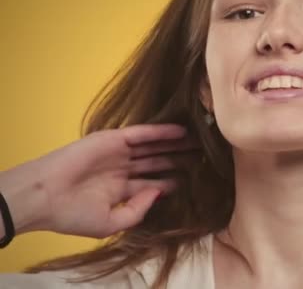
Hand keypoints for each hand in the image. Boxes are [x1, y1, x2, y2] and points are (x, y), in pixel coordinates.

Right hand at [0, 124, 196, 238]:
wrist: (44, 197)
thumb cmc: (72, 215)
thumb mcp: (111, 223)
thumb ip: (139, 209)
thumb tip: (161, 192)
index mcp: (121, 190)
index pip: (156, 183)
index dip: (176, 181)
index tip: (199, 180)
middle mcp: (122, 170)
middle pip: (159, 162)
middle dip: (181, 159)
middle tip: (206, 156)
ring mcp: (118, 154)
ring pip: (154, 147)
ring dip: (176, 144)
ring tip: (199, 140)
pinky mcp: (112, 139)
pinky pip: (143, 134)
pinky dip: (161, 132)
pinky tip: (181, 132)